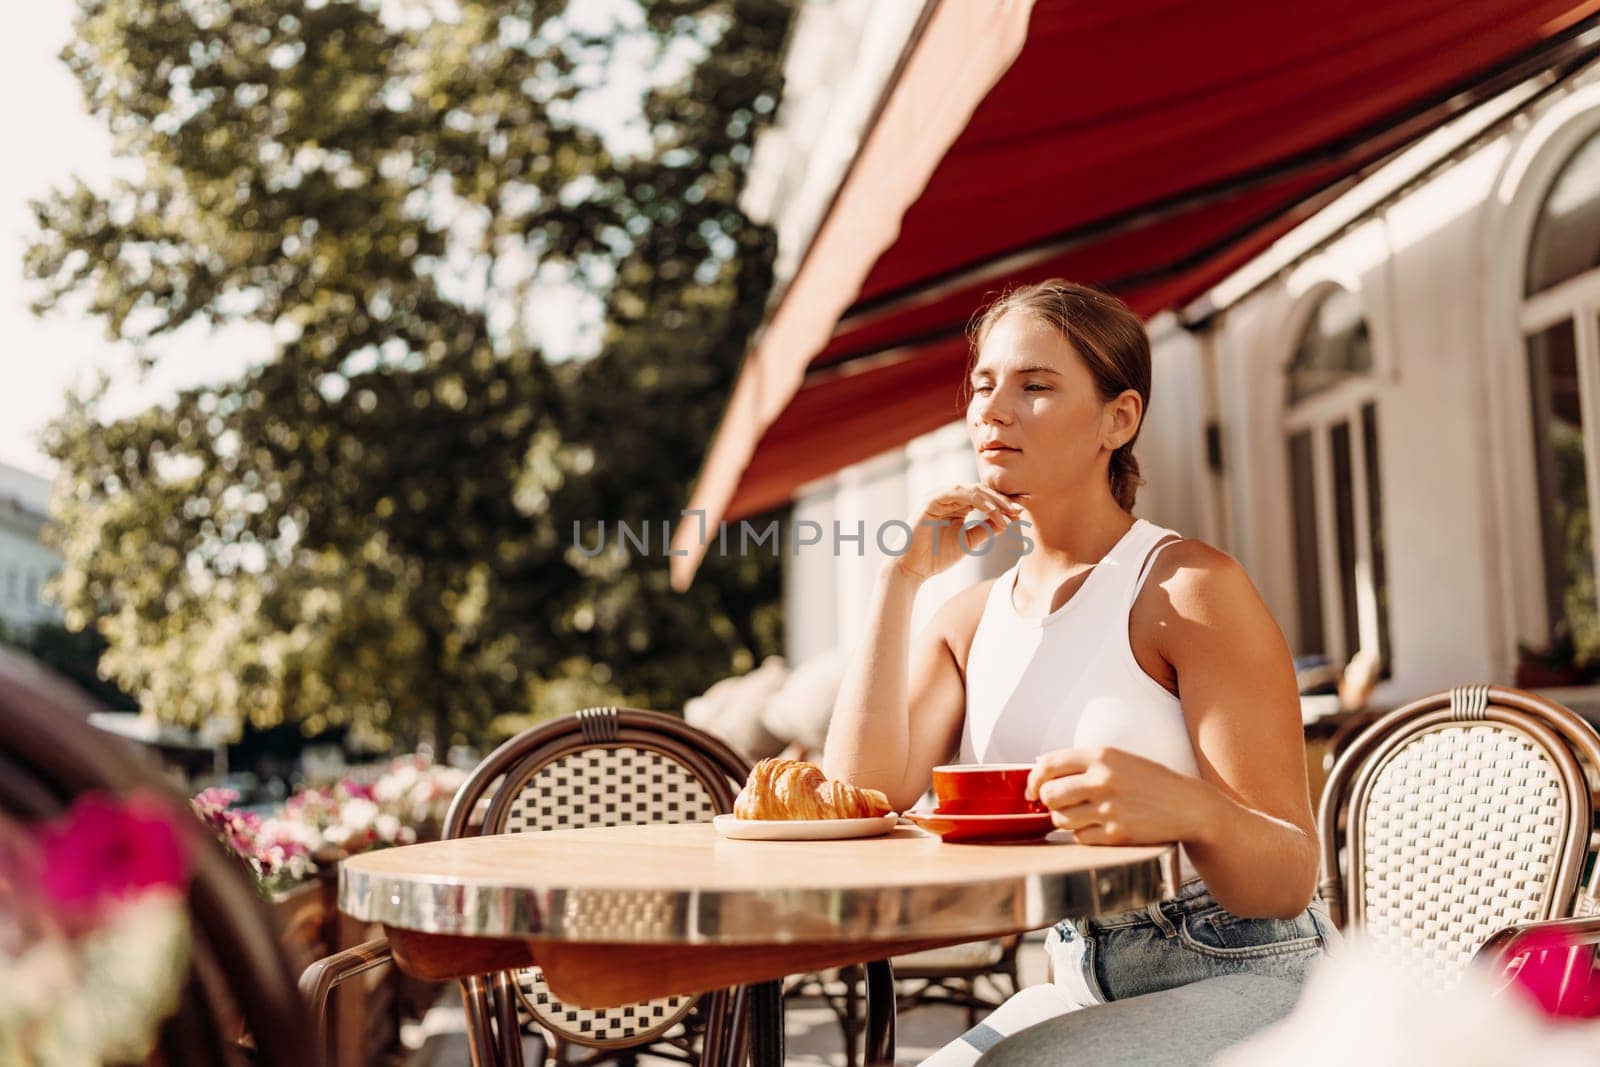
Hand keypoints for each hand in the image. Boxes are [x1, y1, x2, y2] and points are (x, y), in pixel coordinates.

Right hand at [891, 483, 1022, 580]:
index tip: (1020, 514)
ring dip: (992, 501)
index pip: (984, 499)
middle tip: (1019, 510)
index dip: (1003, 505)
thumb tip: (1008, 520)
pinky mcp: (932, 500)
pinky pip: (958, 494)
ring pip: (972, 490)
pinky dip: (977, 501)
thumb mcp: (969, 541)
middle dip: (1002, 501)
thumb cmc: (936, 556)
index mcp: (957, 506)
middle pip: (981, 492)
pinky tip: (991, 511)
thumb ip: (986, 528)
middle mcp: (949, 498)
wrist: (912, 567)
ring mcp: (940, 497)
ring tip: (1008, 512)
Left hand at [1025, 747, 1215, 845]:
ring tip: (1080, 815)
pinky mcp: (1117, 834)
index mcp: (1102, 755)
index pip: (1048, 764)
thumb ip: (1082, 763)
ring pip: (1060, 819)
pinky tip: (1097, 827)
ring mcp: (1110, 808)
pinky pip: (1079, 838)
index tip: (1033, 789)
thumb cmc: (1148, 781)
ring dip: (1063, 820)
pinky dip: (1082, 835)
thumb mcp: (1118, 759)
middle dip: (1048, 802)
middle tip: (1058, 804)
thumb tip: (1040, 771)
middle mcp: (1103, 780)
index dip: (1034, 779)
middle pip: (1049, 795)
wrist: (1187, 806)